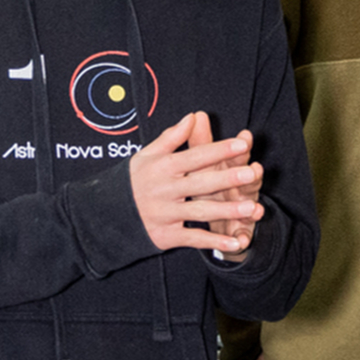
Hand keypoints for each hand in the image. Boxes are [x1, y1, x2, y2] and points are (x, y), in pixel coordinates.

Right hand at [126, 112, 263, 253]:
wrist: (107, 214)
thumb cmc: (133, 181)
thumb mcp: (147, 155)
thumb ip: (171, 137)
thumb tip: (192, 117)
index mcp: (162, 168)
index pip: (194, 156)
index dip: (218, 150)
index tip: (242, 144)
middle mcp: (164, 190)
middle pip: (200, 183)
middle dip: (227, 179)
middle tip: (252, 174)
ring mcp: (165, 214)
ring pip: (199, 212)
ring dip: (226, 211)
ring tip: (251, 208)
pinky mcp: (166, 235)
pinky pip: (193, 239)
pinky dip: (215, 242)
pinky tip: (236, 243)